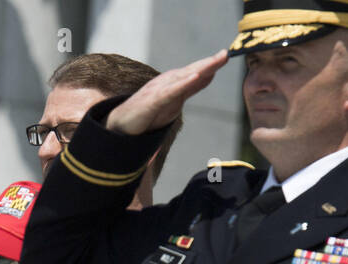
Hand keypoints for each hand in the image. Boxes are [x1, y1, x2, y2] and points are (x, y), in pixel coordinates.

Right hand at [107, 49, 228, 135]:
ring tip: (214, 62)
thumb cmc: (148, 113)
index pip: (195, 73)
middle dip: (208, 63)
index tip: (226, 56)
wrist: (120, 125)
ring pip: (182, 78)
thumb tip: (209, 75)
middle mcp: (167, 83)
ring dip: (198, 69)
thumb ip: (191, 87)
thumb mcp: (174, 100)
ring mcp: (158, 91)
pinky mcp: (151, 101)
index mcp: (174, 83)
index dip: (211, 65)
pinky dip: (182, 84)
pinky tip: (194, 77)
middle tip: (225, 54)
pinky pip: (169, 92)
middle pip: (191, 71)